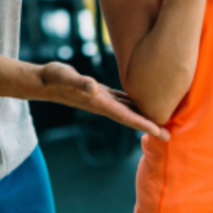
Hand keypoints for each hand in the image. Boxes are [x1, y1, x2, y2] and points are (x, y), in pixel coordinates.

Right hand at [37, 61, 170, 140]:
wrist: (42, 81)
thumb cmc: (55, 77)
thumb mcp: (66, 76)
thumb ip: (80, 81)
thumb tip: (93, 87)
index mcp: (100, 103)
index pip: (127, 116)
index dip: (144, 124)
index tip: (161, 133)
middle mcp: (103, 105)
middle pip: (131, 118)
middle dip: (149, 127)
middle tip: (170, 136)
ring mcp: (102, 100)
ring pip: (128, 111)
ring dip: (143, 118)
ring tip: (161, 122)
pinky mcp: (100, 94)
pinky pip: (121, 102)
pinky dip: (133, 105)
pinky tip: (142, 103)